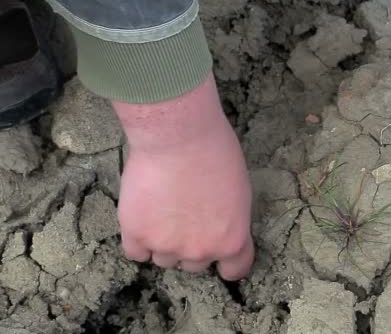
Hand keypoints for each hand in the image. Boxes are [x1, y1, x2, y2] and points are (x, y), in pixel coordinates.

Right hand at [112, 74, 253, 279]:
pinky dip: (137, 239)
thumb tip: (218, 228)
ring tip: (161, 209)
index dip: (225, 261)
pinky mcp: (136, 235)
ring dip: (162, 242)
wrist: (178, 137)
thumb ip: (229, 220)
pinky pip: (135, 252)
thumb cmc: (215, 152)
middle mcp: (201, 251)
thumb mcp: (239, 191)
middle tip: (184, 216)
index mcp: (233, 240)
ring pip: (163, 259)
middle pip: (194, 265)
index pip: (234, 270)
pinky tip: (142, 216)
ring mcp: (167, 247)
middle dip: (190, 245)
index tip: (218, 252)